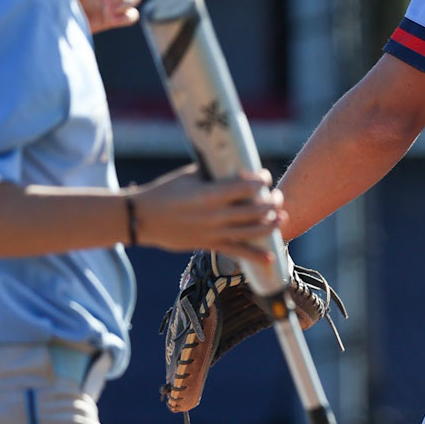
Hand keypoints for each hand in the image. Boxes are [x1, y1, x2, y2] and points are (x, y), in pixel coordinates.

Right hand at [132, 166, 283, 268]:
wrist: (142, 219)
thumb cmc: (164, 192)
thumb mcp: (188, 175)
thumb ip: (213, 172)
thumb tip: (234, 167)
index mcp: (210, 194)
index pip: (247, 187)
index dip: (261, 180)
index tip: (265, 177)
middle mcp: (216, 215)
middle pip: (254, 210)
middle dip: (271, 203)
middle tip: (277, 197)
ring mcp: (213, 233)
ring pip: (251, 231)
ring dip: (270, 225)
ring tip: (281, 218)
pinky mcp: (209, 245)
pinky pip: (237, 252)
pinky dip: (255, 255)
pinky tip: (271, 256)